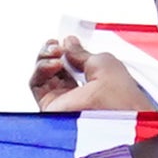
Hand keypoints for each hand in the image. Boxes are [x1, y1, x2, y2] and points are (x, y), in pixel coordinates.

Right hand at [26, 33, 149, 115]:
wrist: (116, 117)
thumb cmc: (121, 97)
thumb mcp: (103, 62)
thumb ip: (82, 52)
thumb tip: (69, 43)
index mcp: (95, 84)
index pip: (73, 64)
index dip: (68, 49)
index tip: (68, 39)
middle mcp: (77, 95)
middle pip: (55, 67)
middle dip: (53, 50)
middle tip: (58, 44)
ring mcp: (63, 102)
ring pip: (43, 74)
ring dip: (45, 57)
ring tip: (56, 52)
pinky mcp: (50, 109)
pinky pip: (36, 84)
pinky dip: (41, 69)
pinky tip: (53, 64)